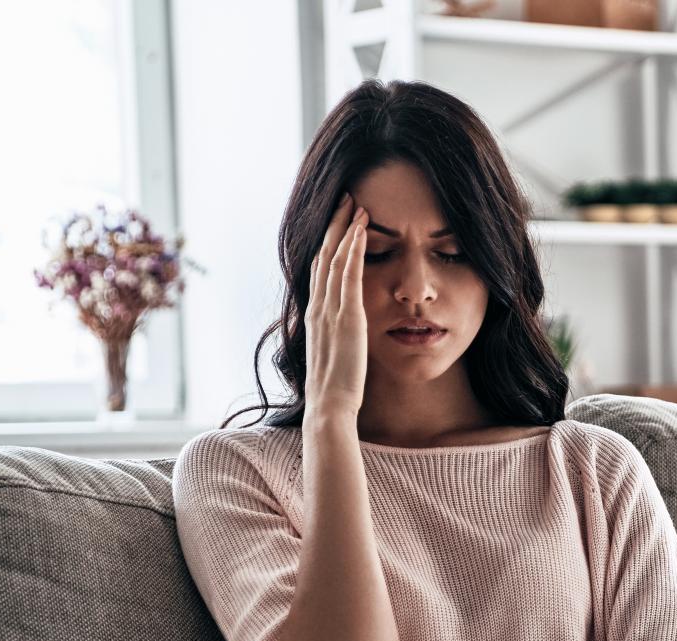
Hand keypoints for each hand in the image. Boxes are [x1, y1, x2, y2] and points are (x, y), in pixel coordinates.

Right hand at [304, 191, 369, 419]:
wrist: (329, 406)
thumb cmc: (335, 388)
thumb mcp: (333, 354)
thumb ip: (336, 335)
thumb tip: (343, 329)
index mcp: (315, 315)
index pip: (319, 270)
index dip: (327, 242)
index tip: (337, 221)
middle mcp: (318, 308)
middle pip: (323, 256)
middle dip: (334, 225)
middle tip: (345, 198)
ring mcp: (330, 311)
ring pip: (334, 258)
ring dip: (345, 228)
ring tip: (356, 204)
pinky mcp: (346, 317)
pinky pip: (348, 275)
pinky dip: (353, 249)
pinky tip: (361, 229)